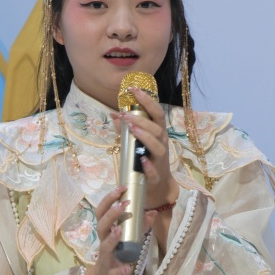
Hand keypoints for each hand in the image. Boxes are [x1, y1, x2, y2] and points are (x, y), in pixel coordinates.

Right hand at [83, 186, 159, 274]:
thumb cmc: (117, 256)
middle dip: (111, 214)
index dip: (109, 199)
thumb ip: (140, 226)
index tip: (121, 187)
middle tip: (123, 204)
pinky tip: (127, 267)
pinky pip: (113, 271)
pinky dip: (120, 269)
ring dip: (112, 238)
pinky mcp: (109, 274)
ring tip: (119, 229)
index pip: (102, 212)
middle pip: (101, 225)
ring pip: (104, 247)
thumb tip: (152, 211)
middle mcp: (103, 242)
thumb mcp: (129, 240)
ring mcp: (105, 258)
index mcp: (106, 232)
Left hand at [113, 87, 175, 208]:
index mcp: (158, 133)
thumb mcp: (136, 142)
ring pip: (157, 146)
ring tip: (132, 129)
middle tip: (126, 115)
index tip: (134, 89)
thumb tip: (113, 114)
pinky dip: (148, 165)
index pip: (156, 113)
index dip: (147, 100)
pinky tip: (141, 159)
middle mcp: (162, 144)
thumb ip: (125, 129)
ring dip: (145, 136)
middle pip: (157, 129)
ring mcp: (160, 159)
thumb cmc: (146, 159)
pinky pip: (153, 170)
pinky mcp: (155, 176)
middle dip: (142, 120)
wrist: (157, 185)